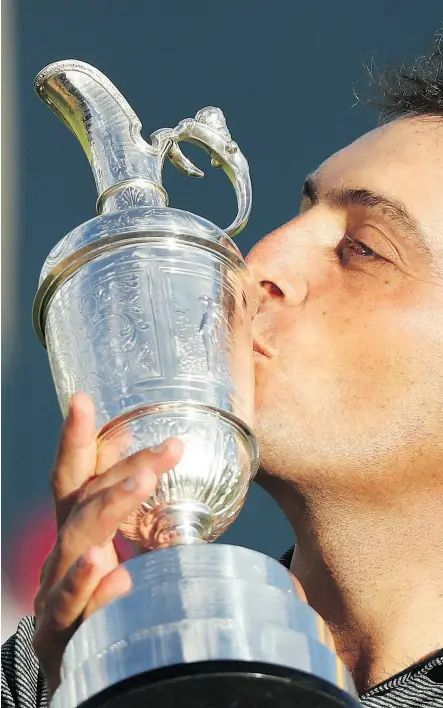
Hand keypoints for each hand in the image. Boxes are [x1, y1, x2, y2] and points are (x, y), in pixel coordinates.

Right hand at [32, 393, 182, 695]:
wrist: (71, 667)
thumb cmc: (97, 601)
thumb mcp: (117, 556)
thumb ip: (145, 531)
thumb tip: (193, 500)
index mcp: (78, 528)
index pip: (76, 478)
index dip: (76, 439)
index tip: (83, 398)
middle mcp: (62, 550)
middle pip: (83, 500)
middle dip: (123, 469)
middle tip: (167, 447)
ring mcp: (54, 588)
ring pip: (76, 542)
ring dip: (109, 508)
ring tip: (142, 483)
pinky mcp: (57, 631)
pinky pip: (69, 606)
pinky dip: (89, 585)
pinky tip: (113, 570)